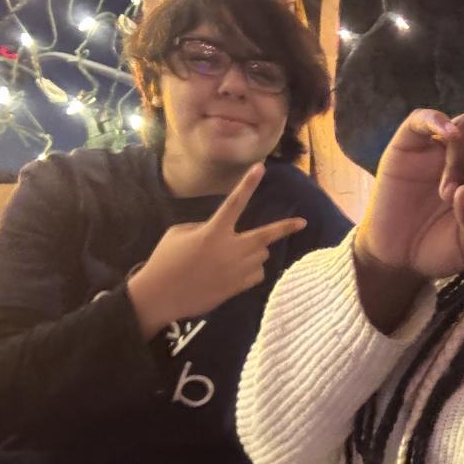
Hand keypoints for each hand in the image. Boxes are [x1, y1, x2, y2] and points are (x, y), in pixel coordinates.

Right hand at [128, 164, 306, 337]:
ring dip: (254, 251)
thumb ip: (205, 228)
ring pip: (261, 255)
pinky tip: (235, 272)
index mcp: (213, 231)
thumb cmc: (166, 260)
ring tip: (235, 255)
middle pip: (266, 236)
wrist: (161, 296)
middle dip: (285, 228)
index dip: (248, 184)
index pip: (235, 202)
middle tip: (303, 223)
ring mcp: (237, 270)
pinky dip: (251, 270)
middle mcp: (230, 249)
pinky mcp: (238, 287)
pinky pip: (258, 274)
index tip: (261, 167)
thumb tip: (224, 232)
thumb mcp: (179, 233)